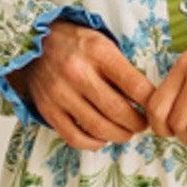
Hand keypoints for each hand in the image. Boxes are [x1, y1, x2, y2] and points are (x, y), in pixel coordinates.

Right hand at [17, 20, 155, 149]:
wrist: (33, 43)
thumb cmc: (76, 44)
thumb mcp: (103, 43)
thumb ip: (123, 69)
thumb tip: (147, 100)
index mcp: (98, 52)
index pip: (135, 86)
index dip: (151, 102)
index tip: (154, 107)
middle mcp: (77, 73)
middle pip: (119, 111)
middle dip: (137, 123)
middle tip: (142, 124)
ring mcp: (60, 94)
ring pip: (99, 128)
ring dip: (119, 135)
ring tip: (126, 132)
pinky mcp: (48, 110)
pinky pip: (75, 138)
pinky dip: (93, 143)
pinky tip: (102, 138)